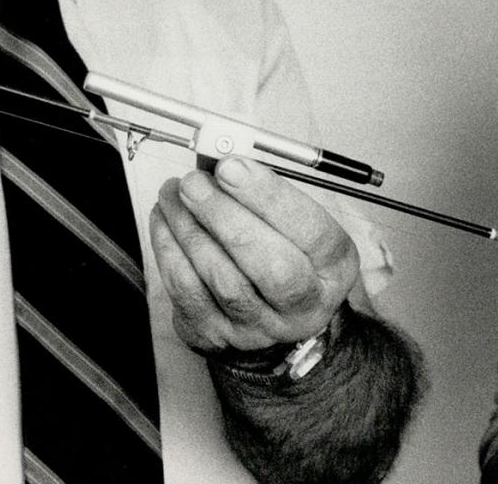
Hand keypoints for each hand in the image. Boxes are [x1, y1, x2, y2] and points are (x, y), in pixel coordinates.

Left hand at [150, 156, 358, 353]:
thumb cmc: (282, 252)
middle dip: (225, 216)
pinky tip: (165, 221)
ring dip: (190, 229)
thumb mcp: (295, 221)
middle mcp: (304, 305)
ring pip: (223, 280)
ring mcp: (260, 327)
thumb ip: (267, 194)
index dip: (269, 197)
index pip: (311, 232)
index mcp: (333, 267)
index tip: (231, 166)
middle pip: (270, 266)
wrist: (267, 313)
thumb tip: (225, 162)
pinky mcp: (217, 335)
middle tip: (194, 182)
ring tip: (174, 193)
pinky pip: (188, 293)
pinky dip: (170, 251)